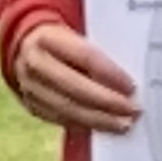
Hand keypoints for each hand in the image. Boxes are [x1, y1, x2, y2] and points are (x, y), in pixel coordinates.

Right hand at [13, 23, 138, 133]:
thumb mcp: (81, 33)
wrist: (28, 46)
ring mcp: (29, 86)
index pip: (85, 57)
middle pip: (74, 87)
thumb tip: (132, 76)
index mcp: (48, 38)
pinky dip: (84, 124)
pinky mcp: (30, 105)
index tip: (132, 87)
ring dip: (98, 119)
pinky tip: (104, 127)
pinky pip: (59, 119)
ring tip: (123, 124)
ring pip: (65, 108)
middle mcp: (34, 63)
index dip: (110, 73)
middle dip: (107, 101)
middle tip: (133, 110)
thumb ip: (101, 51)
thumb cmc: (68, 40)